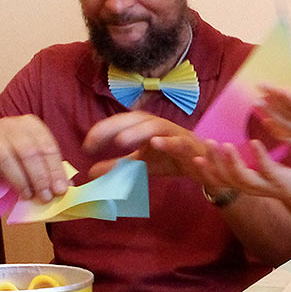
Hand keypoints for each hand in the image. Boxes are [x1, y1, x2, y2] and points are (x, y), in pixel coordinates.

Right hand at [0, 115, 66, 201]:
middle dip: (39, 177)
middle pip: (28, 150)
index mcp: (30, 124)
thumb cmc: (12, 165)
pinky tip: (1, 184)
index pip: (47, 145)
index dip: (55, 170)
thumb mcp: (33, 166)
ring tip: (26, 196)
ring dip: (19, 180)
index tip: (60, 190)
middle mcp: (9, 124)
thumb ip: (49, 172)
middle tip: (44, 197)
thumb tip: (66, 187)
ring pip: (6, 156)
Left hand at [83, 111, 209, 180]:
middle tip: (95, 141)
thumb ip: (118, 167)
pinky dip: (168, 142)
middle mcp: (157, 126)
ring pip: (155, 126)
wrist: (204, 164)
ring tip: (120, 141)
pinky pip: (178, 142)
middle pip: (134, 119)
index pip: (120, 123)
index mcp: (144, 127)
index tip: (86, 146)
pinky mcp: (189, 145)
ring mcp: (173, 134)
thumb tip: (91, 172)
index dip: (102, 131)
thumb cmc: (171, 159)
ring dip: (137, 132)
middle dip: (114, 127)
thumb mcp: (141, 165)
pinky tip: (155, 143)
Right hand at [192, 139, 290, 201]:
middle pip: (225, 177)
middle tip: (208, 142)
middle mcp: (247, 187)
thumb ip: (238, 162)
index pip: (217, 179)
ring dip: (232, 161)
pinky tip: (254, 142)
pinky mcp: (276, 178)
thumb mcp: (252, 170)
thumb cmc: (272, 177)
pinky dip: (259, 155)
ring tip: (226, 145)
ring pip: (242, 176)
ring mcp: (262, 184)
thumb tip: (223, 143)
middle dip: (214, 160)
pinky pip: (266, 168)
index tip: (194, 158)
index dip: (205, 170)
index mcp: (239, 184)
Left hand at [258, 79, 290, 145]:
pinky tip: (266, 121)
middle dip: (272, 103)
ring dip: (271, 115)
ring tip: (258, 103)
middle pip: (289, 116)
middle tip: (259, 90)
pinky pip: (288, 139)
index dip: (285, 97)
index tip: (271, 86)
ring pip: (286, 128)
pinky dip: (276, 131)